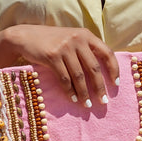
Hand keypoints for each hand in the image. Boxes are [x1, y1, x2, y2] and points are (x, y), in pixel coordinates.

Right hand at [2, 24, 118, 106]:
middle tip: (103, 101)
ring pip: (79, 76)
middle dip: (100, 87)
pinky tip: (73, 99)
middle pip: (94, 68)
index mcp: (86, 35)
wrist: (26, 36)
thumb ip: (85, 49)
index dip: (113, 69)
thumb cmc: (51, 40)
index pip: (107, 52)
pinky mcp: (52, 56)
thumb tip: (100, 74)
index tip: (115, 84)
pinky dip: (70, 91)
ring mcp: (65, 47)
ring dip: (84, 93)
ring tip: (87, 105)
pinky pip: (64, 78)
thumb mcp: (71, 38)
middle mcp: (77, 39)